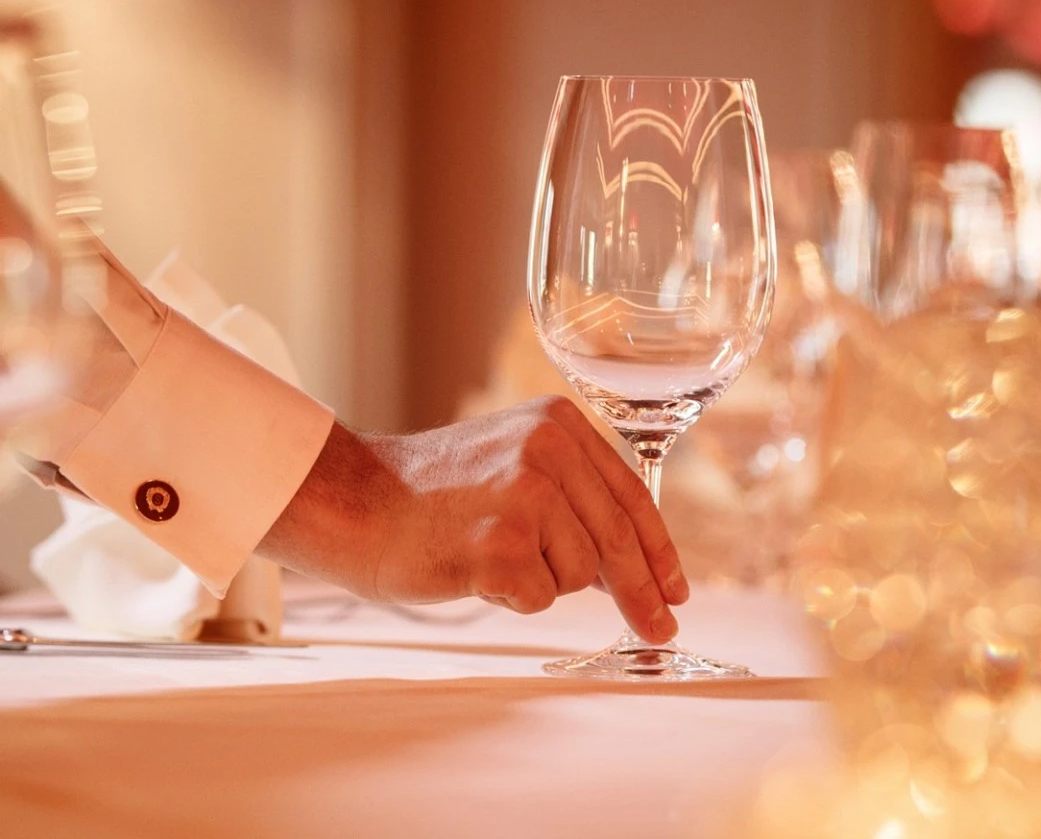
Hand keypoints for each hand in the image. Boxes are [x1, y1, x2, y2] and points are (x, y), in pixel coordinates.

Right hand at [259, 396, 689, 642]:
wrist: (352, 500)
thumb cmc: (431, 493)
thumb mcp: (512, 462)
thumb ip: (573, 494)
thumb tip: (639, 563)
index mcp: (558, 423)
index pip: (630, 495)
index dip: (659, 550)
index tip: (676, 589)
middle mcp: (548, 448)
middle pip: (619, 540)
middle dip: (642, 593)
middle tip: (660, 631)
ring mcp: (525, 493)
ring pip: (580, 573)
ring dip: (543, 581)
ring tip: (489, 553)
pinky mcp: (501, 543)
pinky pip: (539, 598)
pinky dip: (512, 598)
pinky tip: (474, 569)